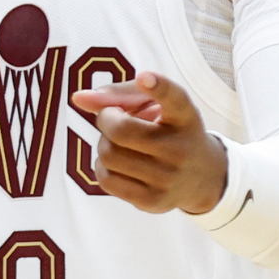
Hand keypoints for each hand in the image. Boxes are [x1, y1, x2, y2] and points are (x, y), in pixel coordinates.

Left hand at [70, 70, 226, 214]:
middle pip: (120, 130)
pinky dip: (103, 167)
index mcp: (185, 117)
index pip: (175, 99)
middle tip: (115, 118)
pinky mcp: (153, 201)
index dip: (158, 87)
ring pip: (108, 155)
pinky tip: (120, 163)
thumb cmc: (167, 130)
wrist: (200, 177)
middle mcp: (181, 148)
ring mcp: (168, 178)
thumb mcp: (154, 106)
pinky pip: (105, 179)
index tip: (145, 77)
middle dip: (106, 119)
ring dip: (105, 143)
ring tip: (121, 143)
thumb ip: (118, 95)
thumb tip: (78, 98)